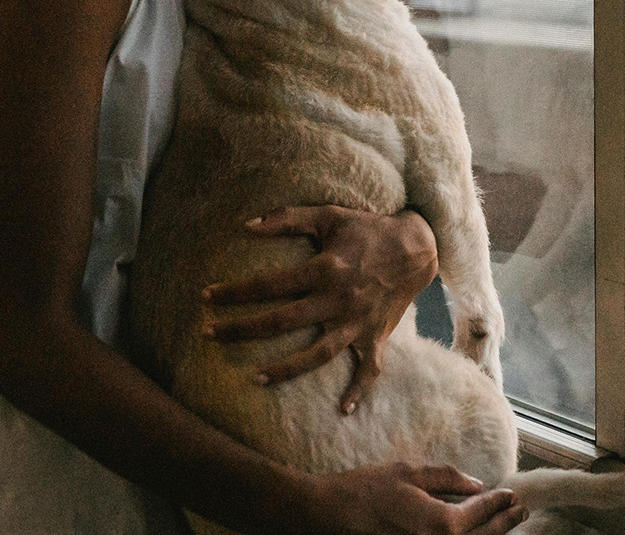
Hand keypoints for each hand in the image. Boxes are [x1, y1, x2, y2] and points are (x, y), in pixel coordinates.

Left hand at [202, 205, 438, 412]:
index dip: (235, 291)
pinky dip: (358, 390)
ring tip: (254, 378)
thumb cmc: (368, 228)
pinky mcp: (375, 336)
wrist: (419, 247)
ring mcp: (358, 322)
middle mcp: (339, 300)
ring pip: (317, 354)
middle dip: (242, 329)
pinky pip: (368, 370)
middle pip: (283, 321)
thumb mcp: (329, 214)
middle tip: (208, 335)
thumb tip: (246, 226)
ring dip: (285, 369)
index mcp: (326, 269)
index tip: (206, 296)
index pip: (270, 285)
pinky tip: (342, 409)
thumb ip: (288, 218)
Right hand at [300, 463, 525, 534]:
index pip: (478, 515)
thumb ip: (446, 479)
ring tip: (507, 521)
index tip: (512, 494)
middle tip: (520, 510)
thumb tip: (477, 484)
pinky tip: (475, 532)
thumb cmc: (367, 489)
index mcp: (436, 524)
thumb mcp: (408, 473)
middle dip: (502, 524)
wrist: (330, 515)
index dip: (497, 504)